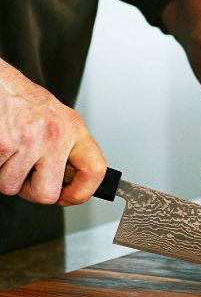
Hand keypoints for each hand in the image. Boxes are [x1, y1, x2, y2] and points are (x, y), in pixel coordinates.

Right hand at [0, 62, 105, 205]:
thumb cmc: (21, 99)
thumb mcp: (56, 119)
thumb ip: (67, 148)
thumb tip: (70, 182)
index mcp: (73, 129)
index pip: (95, 171)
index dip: (82, 192)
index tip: (69, 196)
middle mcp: (55, 135)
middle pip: (46, 194)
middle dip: (30, 191)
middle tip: (24, 176)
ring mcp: (29, 139)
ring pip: (12, 186)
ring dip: (5, 175)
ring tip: (7, 153)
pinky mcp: (4, 143)